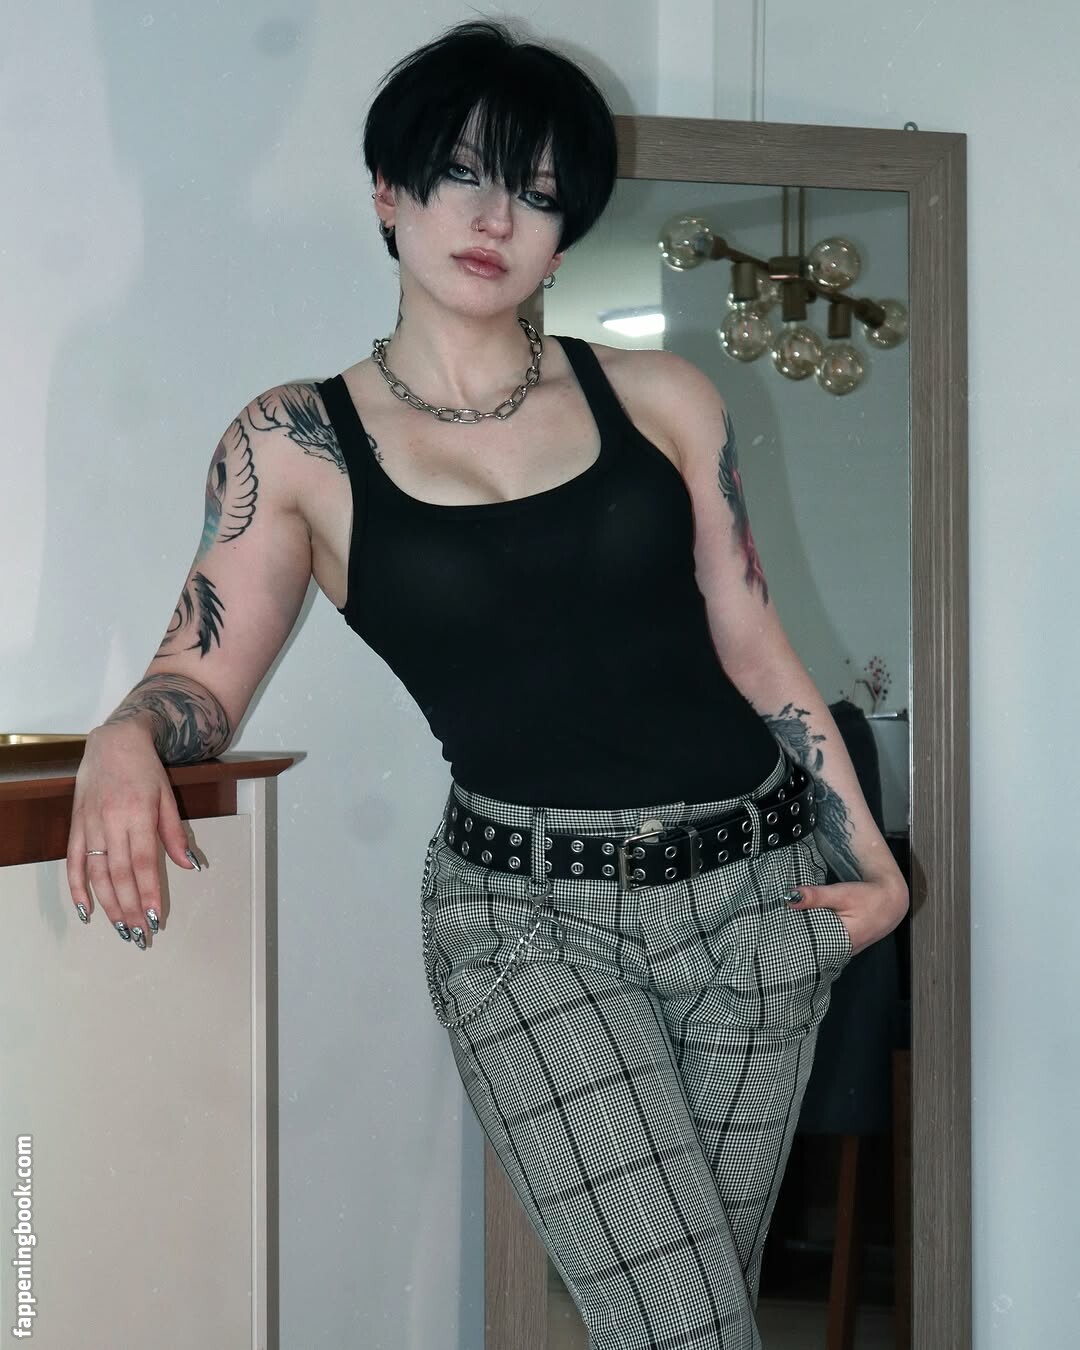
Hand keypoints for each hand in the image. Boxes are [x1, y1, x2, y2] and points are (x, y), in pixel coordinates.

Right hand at [66, 721, 199, 946]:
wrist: (114, 741)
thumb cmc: (146, 769)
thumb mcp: (167, 797)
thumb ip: (175, 833)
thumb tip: (189, 866)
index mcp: (138, 815)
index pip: (143, 863)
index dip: (148, 892)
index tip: (154, 917)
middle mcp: (111, 822)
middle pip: (120, 874)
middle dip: (130, 908)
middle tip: (140, 934)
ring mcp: (90, 825)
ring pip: (96, 873)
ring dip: (108, 904)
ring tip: (121, 929)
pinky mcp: (76, 825)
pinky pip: (72, 862)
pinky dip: (77, 888)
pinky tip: (87, 910)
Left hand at [787, 875, 908, 957]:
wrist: (892, 900)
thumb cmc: (870, 897)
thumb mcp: (840, 893)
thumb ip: (815, 896)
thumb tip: (790, 897)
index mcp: (842, 941)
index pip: (809, 946)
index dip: (793, 939)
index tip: (779, 930)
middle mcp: (844, 950)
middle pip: (813, 948)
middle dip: (797, 939)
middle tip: (779, 928)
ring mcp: (846, 950)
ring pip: (820, 947)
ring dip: (807, 938)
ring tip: (788, 928)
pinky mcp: (847, 945)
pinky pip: (827, 944)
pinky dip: (817, 937)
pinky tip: (807, 928)